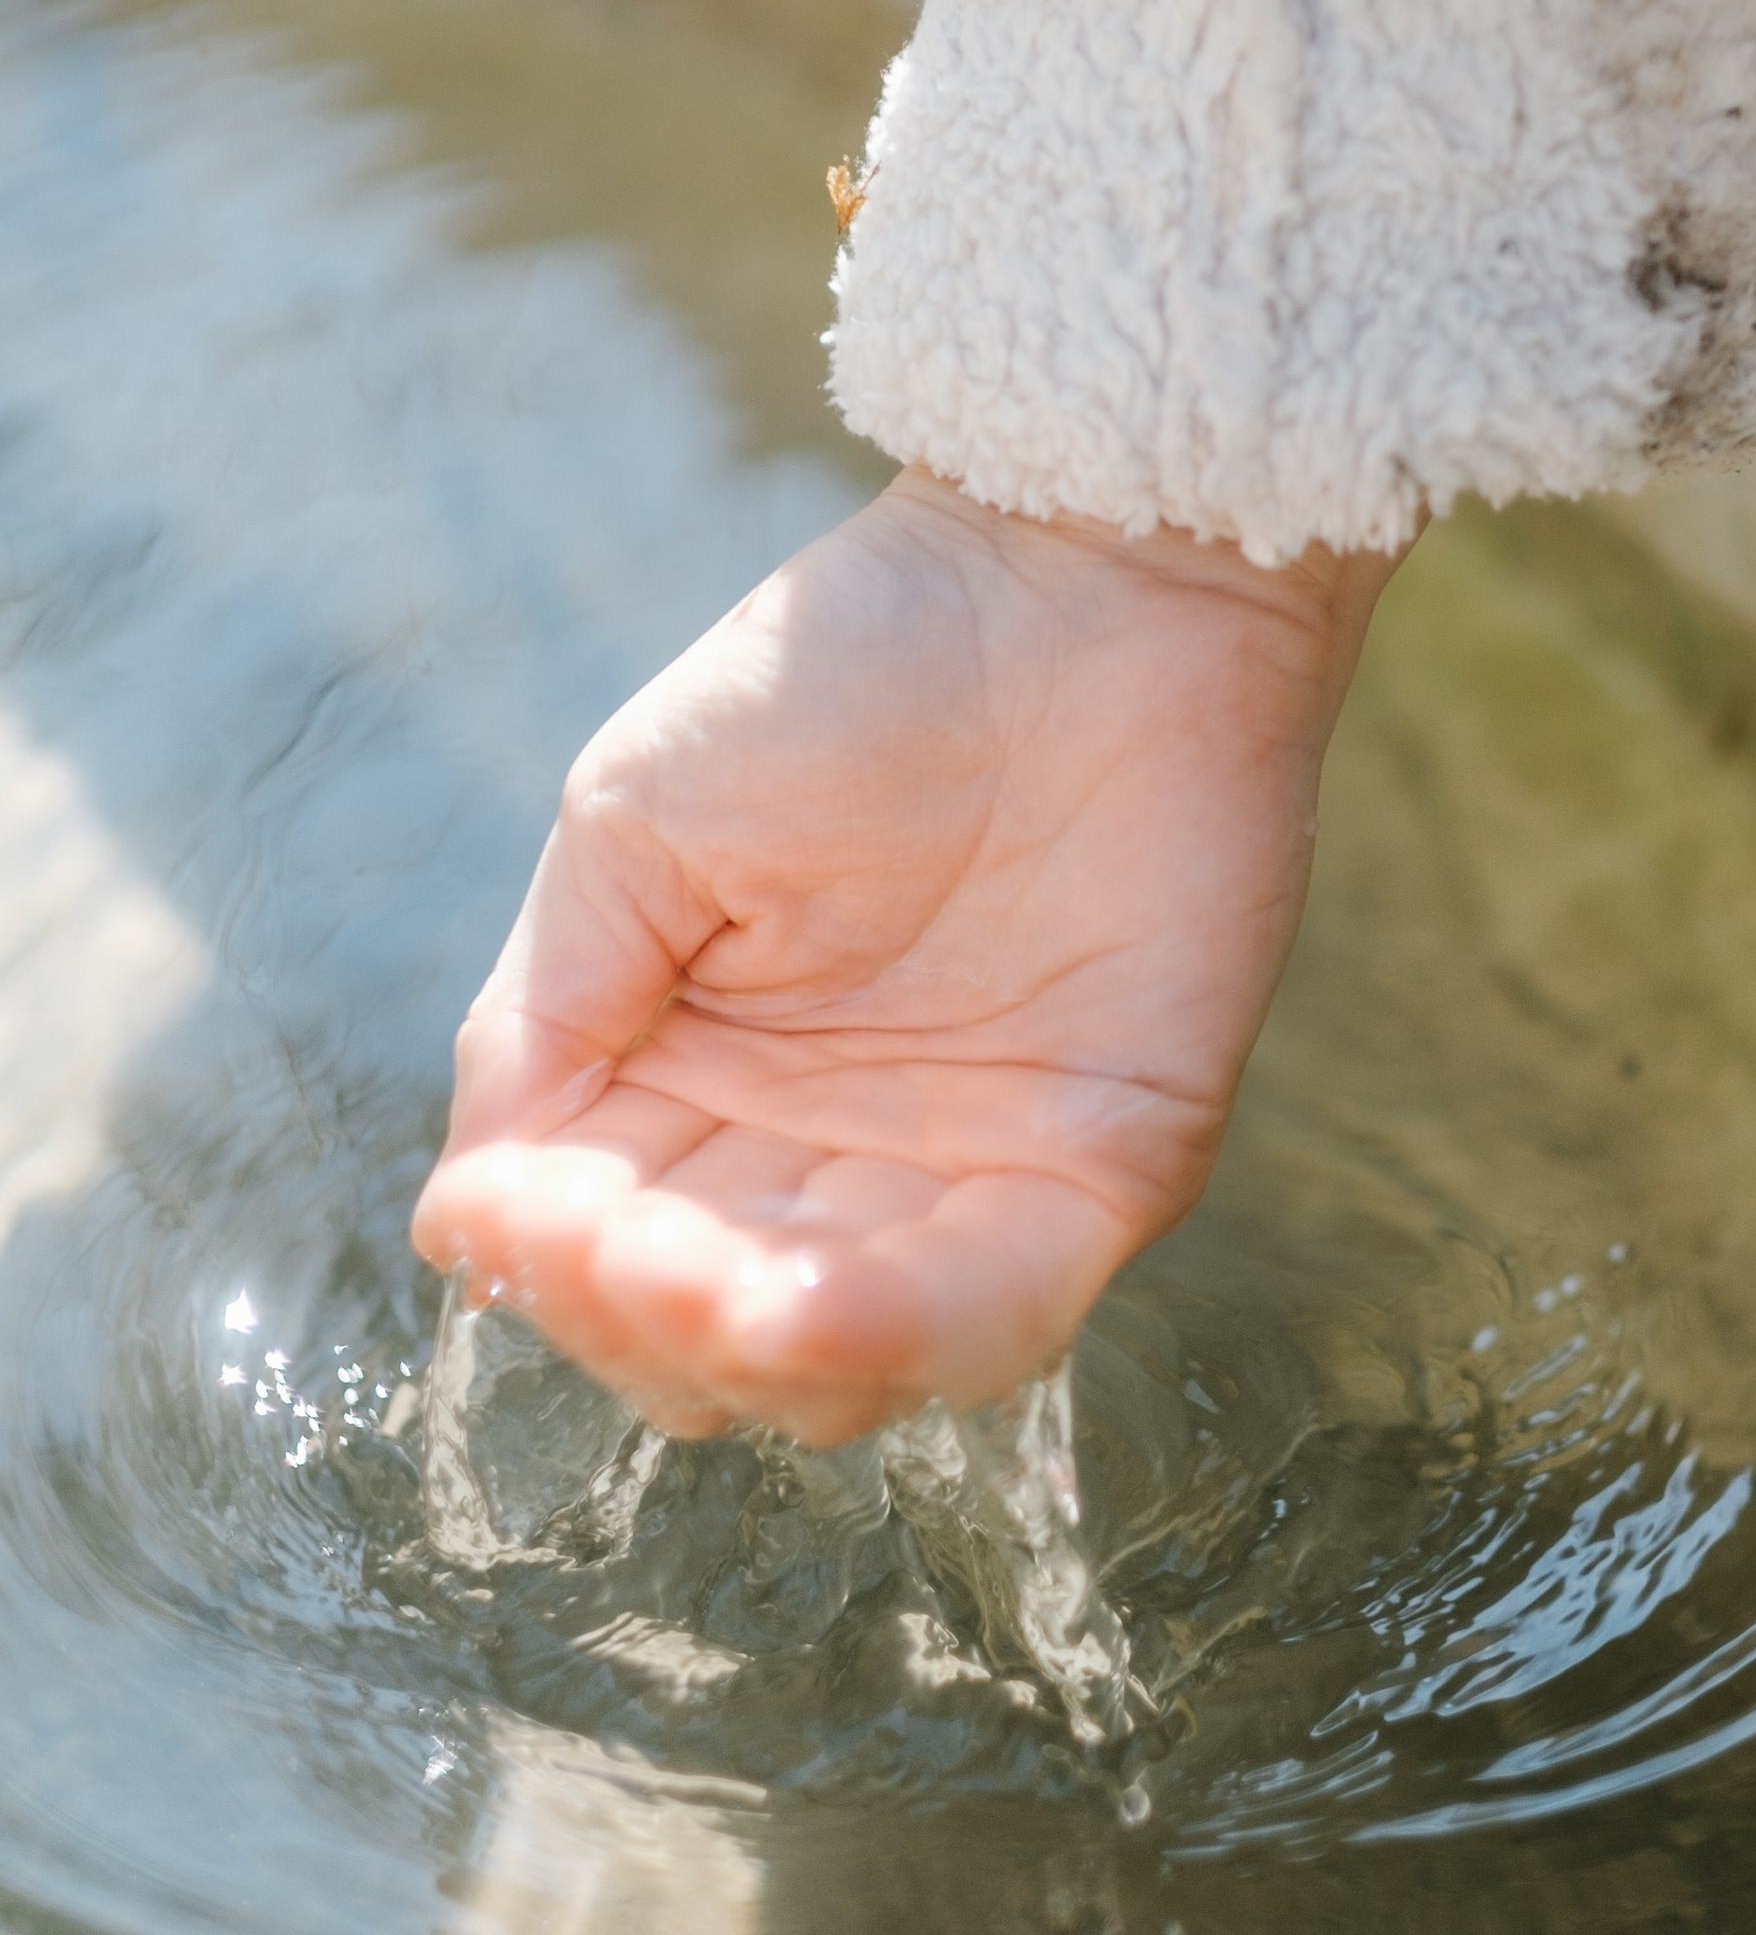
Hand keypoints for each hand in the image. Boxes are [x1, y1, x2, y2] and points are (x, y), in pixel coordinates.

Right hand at [410, 470, 1393, 1444]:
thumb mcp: (633, 832)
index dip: (549, 1263)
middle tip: (614, 1246)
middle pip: (714, 1341)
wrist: (1077, 571)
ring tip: (705, 1287)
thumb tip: (469, 1220)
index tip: (511, 1209)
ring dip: (759, 1351)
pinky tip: (808, 1299)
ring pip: (848, 1363)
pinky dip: (904, 1329)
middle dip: (645, 1320)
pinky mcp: (1108, 1164)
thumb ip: (544, 1023)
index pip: (601, 1252)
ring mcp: (970, 1170)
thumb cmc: (844, 668)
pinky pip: (1005, 1308)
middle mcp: (832, 1155)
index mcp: (701, 1083)